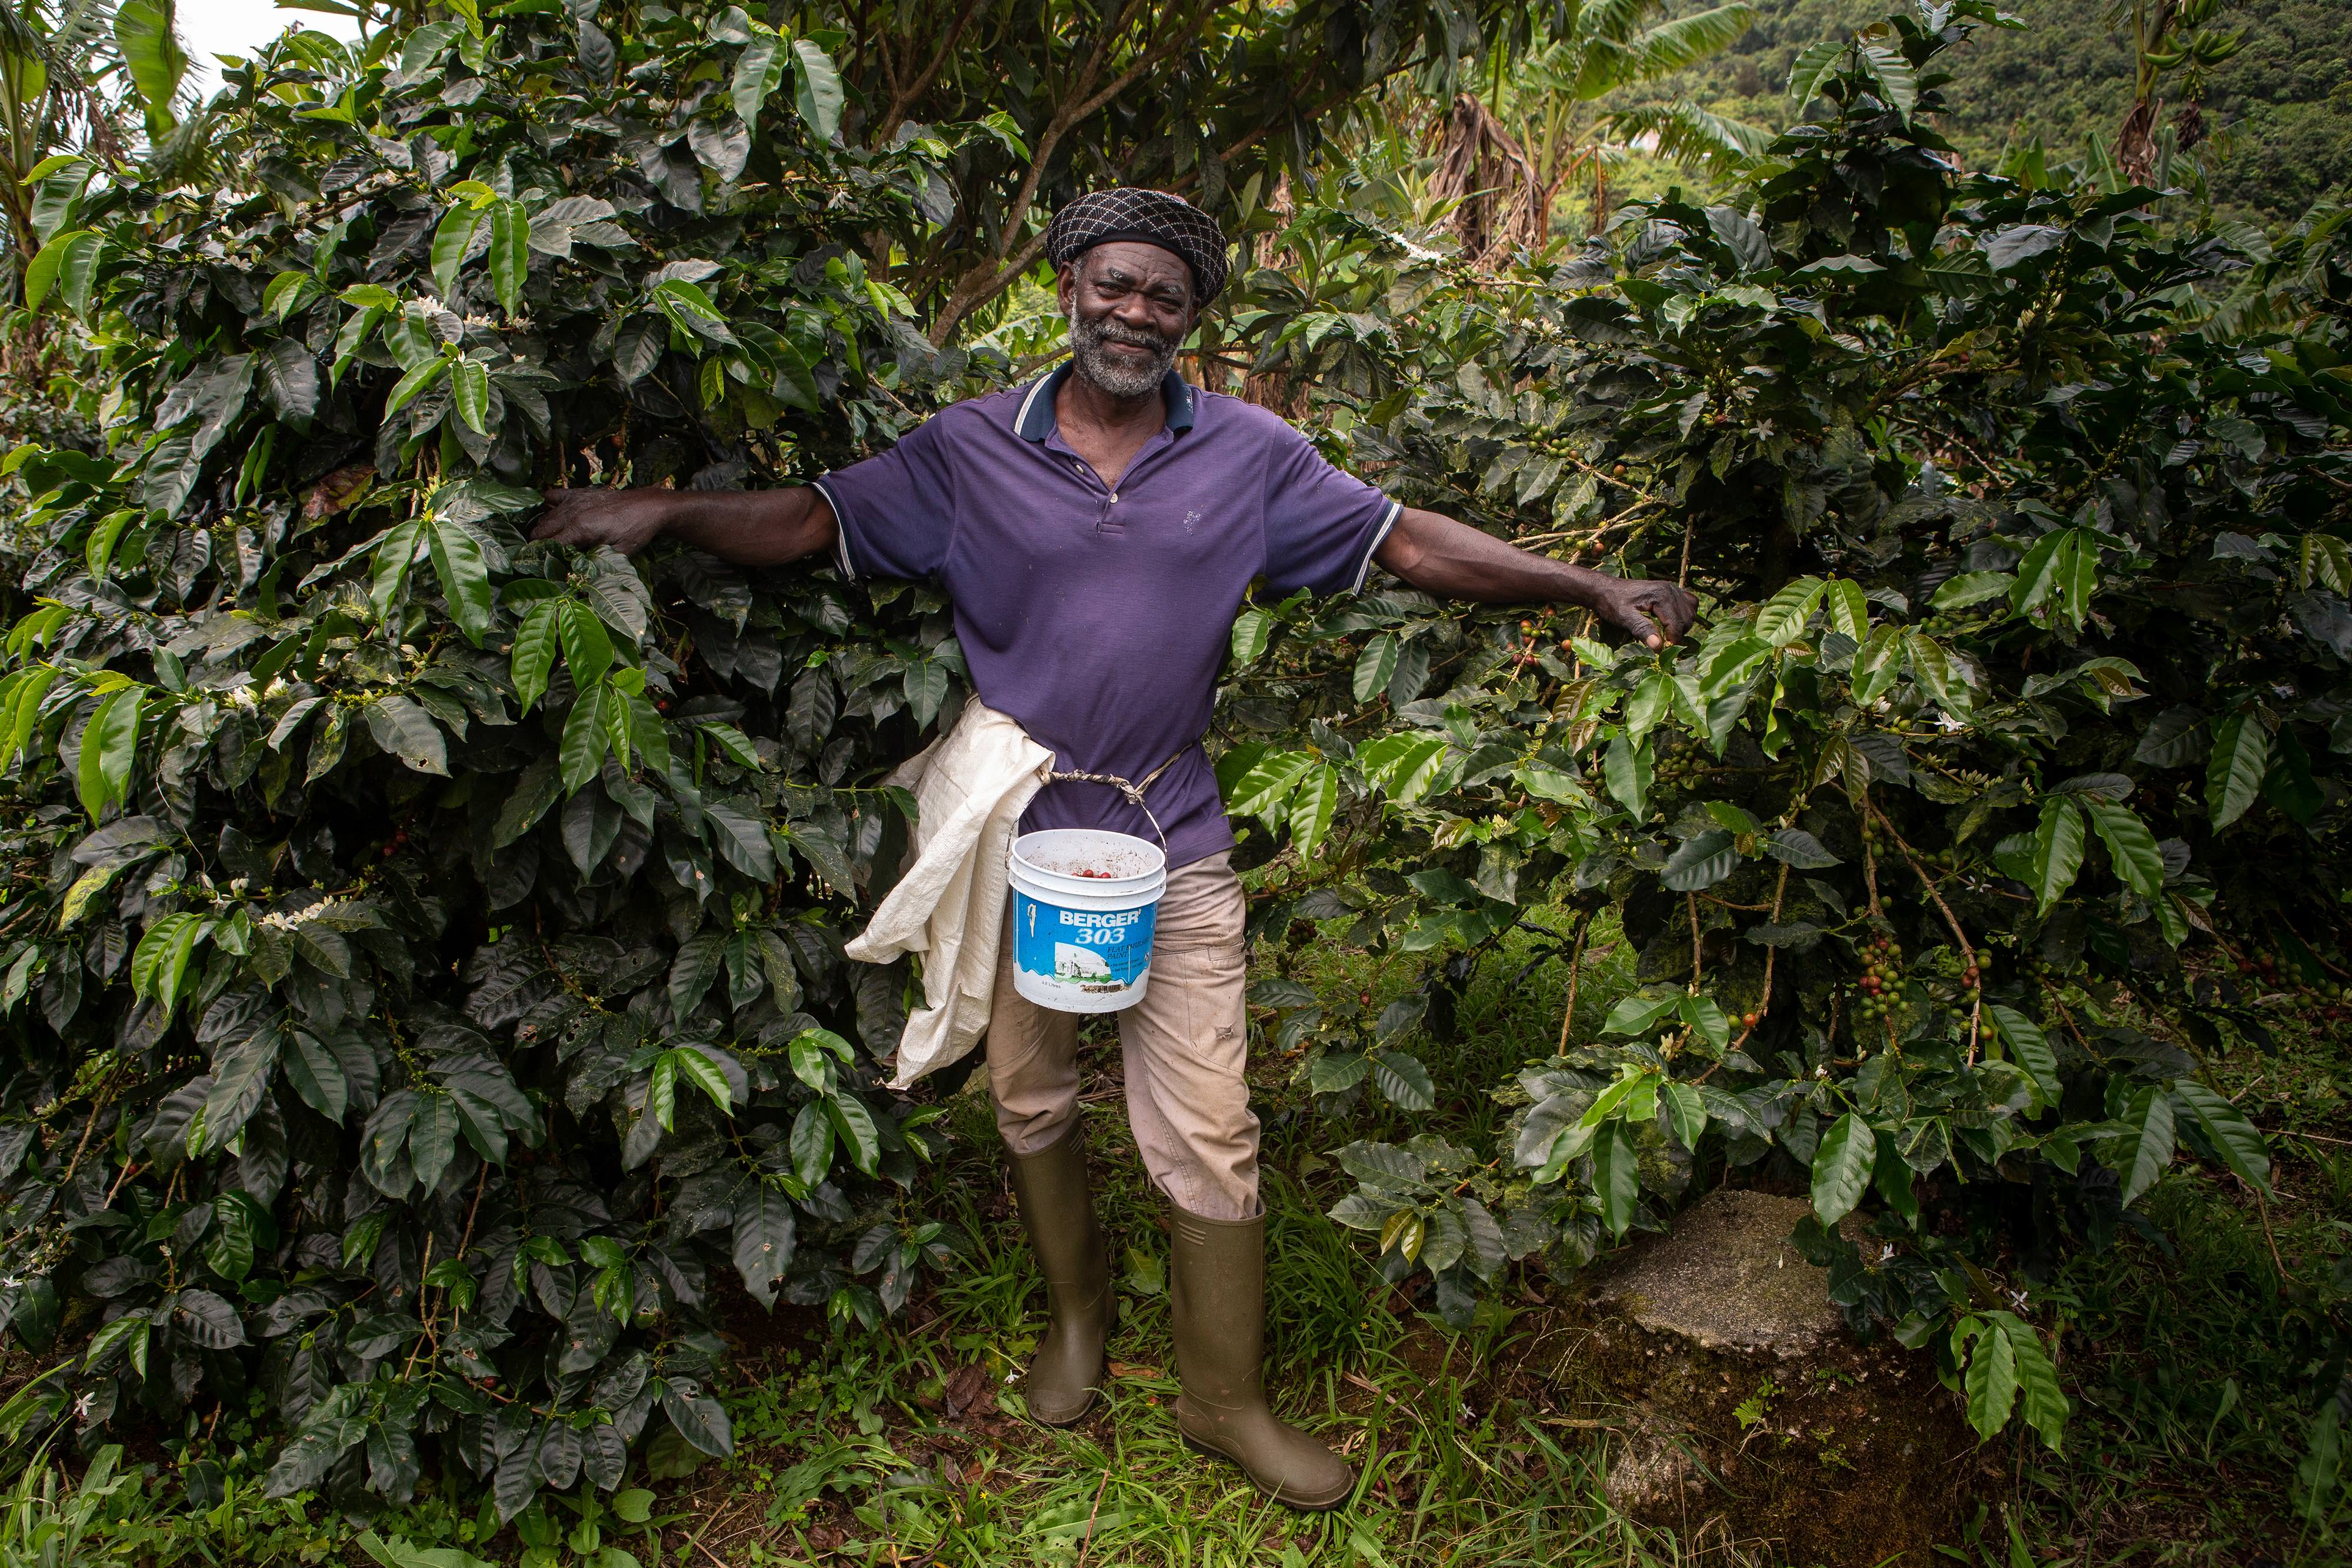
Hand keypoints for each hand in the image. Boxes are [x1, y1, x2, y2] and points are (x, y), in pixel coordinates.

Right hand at [531, 487, 680, 555]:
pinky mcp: (578, 493)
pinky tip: (551, 515)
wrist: (648, 506)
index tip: (544, 567)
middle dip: (540, 545)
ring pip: (545, 516)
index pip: (551, 546)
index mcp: (581, 528)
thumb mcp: (618, 553)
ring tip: (548, 543)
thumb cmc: (636, 531)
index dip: (546, 558)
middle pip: (542, 530)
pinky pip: (552, 495)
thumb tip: (577, 577)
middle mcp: (572, 512)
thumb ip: (596, 564)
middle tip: (546, 557)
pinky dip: (547, 505)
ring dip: (543, 530)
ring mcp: (574, 500)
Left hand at [1595, 576, 1697, 649]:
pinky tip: (1671, 622)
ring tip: (1664, 633)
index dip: (1672, 640)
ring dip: (1682, 626)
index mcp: (1661, 595)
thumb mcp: (1624, 618)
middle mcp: (1671, 589)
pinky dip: (1685, 615)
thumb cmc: (1612, 603)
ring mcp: (1673, 589)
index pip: (1677, 623)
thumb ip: (1642, 630)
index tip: (1660, 650)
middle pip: (1687, 619)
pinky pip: (1690, 604)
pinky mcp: (1672, 590)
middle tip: (1661, 642)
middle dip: (1677, 634)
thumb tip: (1658, 646)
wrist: (1606, 589)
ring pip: (1690, 613)